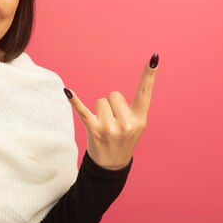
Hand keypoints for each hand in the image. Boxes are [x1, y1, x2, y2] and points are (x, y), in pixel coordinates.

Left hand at [64, 53, 158, 169]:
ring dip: (99, 111)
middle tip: (112, 121)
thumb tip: (120, 92)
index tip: (155, 57)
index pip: (146, 92)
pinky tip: (68, 91)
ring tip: (104, 126)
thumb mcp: (135, 126)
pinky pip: (83, 111)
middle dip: (110, 104)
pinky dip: (75, 101)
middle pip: (113, 94)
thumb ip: (133, 109)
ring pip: (100, 101)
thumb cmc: (123, 140)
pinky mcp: (94, 130)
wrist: (112, 165)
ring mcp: (111, 128)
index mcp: (140, 119)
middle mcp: (127, 123)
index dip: (150, 74)